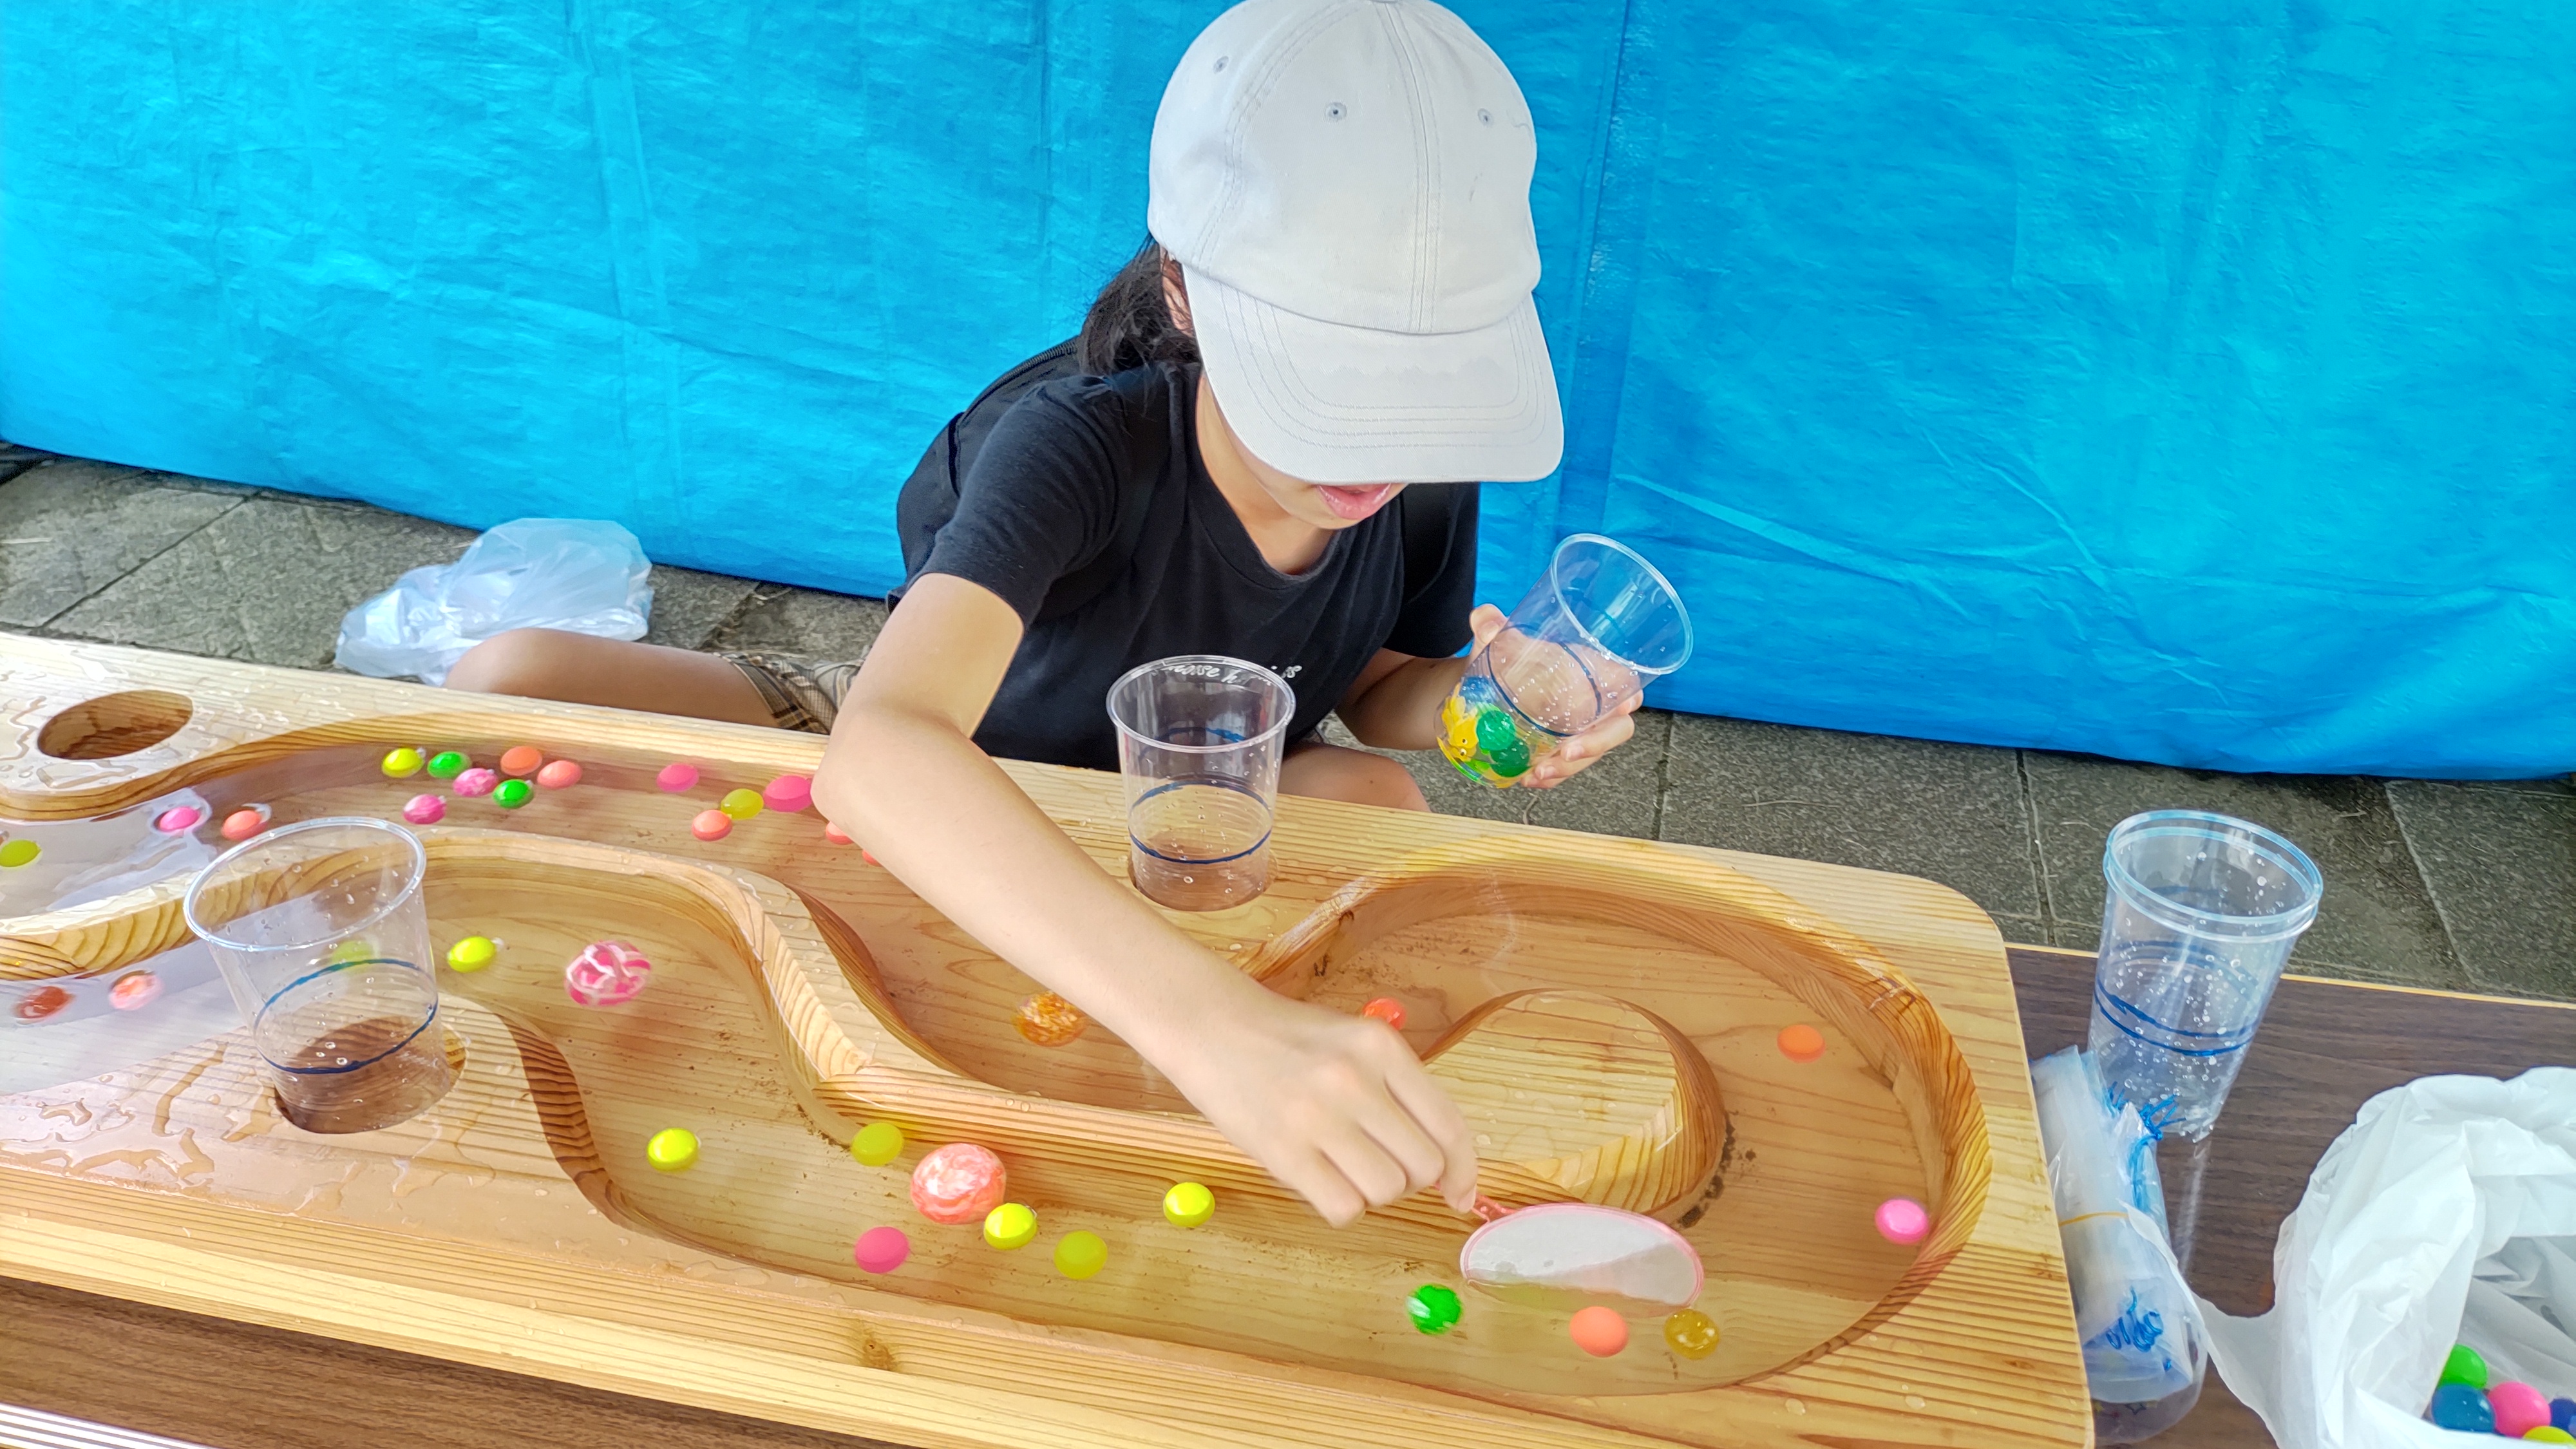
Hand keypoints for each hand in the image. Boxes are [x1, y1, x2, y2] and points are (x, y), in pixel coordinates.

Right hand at [1159, 979, 1478, 1225]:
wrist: (1210, 1026)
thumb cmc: (1287, 1040)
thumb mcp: (1354, 1044)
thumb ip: (1398, 1092)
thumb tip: (1444, 1168)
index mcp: (1382, 1047)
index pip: (1449, 1124)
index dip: (1464, 1171)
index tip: (1459, 1195)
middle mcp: (1357, 1078)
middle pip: (1423, 1167)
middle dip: (1408, 1178)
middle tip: (1374, 1162)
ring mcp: (1319, 1116)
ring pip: (1387, 1191)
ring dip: (1372, 1192)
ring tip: (1340, 1165)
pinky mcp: (1283, 1150)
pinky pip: (1344, 1208)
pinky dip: (1339, 1206)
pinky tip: (1318, 1179)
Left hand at [1466, 604, 1644, 789]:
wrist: (1479, 685)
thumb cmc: (1507, 659)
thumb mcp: (1499, 642)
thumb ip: (1492, 627)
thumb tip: (1483, 618)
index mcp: (1590, 674)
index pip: (1625, 687)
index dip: (1631, 698)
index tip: (1624, 707)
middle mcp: (1590, 707)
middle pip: (1613, 731)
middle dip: (1595, 745)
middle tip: (1567, 752)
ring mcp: (1575, 733)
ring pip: (1587, 757)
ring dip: (1566, 769)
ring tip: (1538, 772)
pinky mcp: (1556, 752)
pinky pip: (1562, 771)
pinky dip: (1549, 779)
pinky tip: (1528, 779)